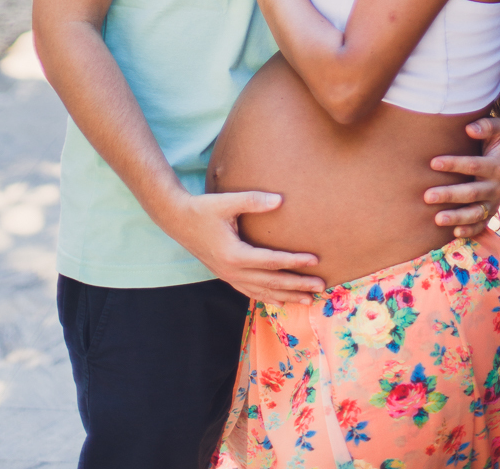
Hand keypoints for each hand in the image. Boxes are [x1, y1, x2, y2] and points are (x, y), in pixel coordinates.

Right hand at [162, 189, 324, 304]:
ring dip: (286, 296)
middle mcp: (232, 271)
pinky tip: (280, 300)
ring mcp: (228, 276)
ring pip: (262, 292)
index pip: (271, 262)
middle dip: (297, 285)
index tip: (315, 261)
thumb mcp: (227, 201)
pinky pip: (250, 291)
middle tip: (321, 287)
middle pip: (271, 282)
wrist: (178, 220)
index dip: (294, 262)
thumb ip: (253, 200)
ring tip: (308, 299)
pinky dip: (268, 297)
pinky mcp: (226, 275)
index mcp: (234, 255)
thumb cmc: (203, 208)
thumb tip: (280, 200)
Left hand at [425, 117, 499, 237]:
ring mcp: (494, 202)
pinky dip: (469, 230)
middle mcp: (497, 187)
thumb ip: (486, 125)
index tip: (433, 162)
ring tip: (437, 219)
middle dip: (449, 195)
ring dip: (456, 217)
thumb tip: (470, 129)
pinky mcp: (490, 213)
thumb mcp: (498, 129)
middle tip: (427, 196)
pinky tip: (454, 233)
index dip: (454, 164)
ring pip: (476, 213)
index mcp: (498, 165)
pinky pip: (481, 225)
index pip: (473, 165)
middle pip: (472, 193)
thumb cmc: (496, 142)